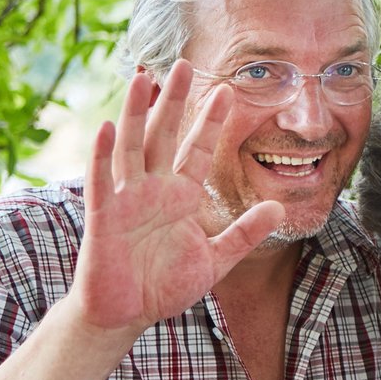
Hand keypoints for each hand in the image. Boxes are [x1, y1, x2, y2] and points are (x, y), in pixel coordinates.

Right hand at [74, 60, 281, 335]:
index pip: (199, 150)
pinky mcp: (104, 218)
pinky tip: (106, 127)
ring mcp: (127, 200)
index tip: (228, 90)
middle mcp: (153, 190)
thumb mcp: (216, 259)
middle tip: (186, 65)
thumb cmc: (165, 286)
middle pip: (164, 136)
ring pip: (131, 147)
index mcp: (181, 197)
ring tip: (142, 78)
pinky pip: (102, 183)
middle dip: (175, 102)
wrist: (128, 315)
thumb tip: (278, 207)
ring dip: (135, 113)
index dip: (212, 122)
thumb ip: (245, 233)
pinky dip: (102, 155)